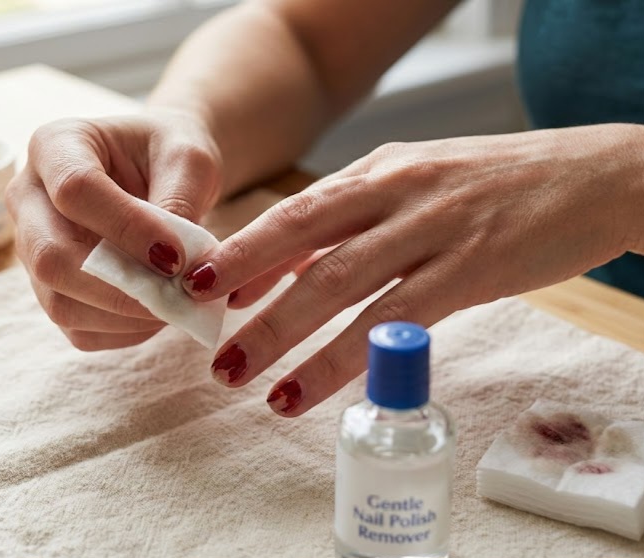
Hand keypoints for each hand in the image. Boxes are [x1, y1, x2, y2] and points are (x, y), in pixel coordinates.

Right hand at [6, 110, 222, 349]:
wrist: (160, 168)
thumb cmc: (170, 153)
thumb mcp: (188, 158)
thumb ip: (181, 200)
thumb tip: (173, 264)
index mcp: (55, 146)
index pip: (74, 191)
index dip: (125, 229)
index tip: (177, 255)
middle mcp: (28, 198)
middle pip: (49, 256)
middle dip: (118, 288)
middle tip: (178, 295)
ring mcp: (32, 248)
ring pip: (59, 302)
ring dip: (124, 316)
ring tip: (177, 306)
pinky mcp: (50, 289)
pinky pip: (78, 328)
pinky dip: (124, 332)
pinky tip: (160, 313)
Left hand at [181, 123, 643, 415]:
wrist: (597, 174)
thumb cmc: (498, 184)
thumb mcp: (417, 182)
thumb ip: (356, 220)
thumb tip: (293, 266)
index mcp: (377, 171)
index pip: (294, 212)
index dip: (243, 251)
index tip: (200, 287)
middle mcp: (396, 193)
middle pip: (302, 246)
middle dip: (247, 296)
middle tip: (208, 343)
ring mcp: (433, 229)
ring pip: (341, 285)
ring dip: (286, 335)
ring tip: (247, 379)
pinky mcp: (473, 268)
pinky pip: (399, 319)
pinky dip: (353, 357)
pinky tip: (318, 385)